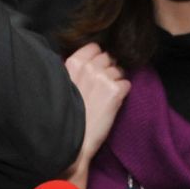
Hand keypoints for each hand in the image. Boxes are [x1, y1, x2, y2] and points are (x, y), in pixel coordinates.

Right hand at [63, 42, 129, 188]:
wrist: (71, 141)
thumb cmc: (65, 115)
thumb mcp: (62, 85)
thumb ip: (74, 71)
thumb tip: (89, 64)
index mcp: (73, 63)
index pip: (94, 48)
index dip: (97, 58)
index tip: (95, 70)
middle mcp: (89, 67)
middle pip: (109, 57)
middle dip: (108, 68)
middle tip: (102, 86)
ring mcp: (104, 78)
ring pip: (120, 70)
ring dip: (116, 81)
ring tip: (106, 97)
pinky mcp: (116, 91)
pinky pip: (127, 84)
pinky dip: (123, 93)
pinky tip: (113, 103)